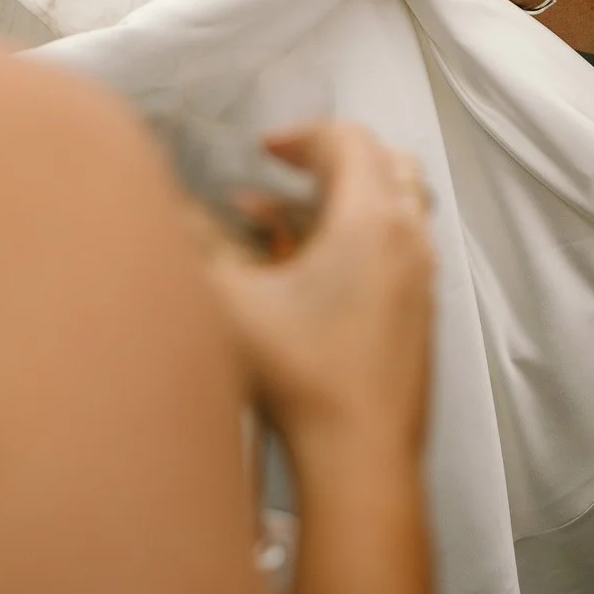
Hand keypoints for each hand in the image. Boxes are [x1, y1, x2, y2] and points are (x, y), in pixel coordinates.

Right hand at [207, 122, 433, 455]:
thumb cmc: (303, 380)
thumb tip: (171, 207)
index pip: (348, 140)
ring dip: (355, 196)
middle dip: (336, 156)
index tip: (268, 149)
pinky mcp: (421, 316)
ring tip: (303, 217)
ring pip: (402, 204)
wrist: (358, 457)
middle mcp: (407, 240)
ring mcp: (421, 279)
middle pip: (387, 161)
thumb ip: (196, 242)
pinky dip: (369, 236)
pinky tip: (322, 270)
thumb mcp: (229, 299)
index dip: (302, 135)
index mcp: (370, 219)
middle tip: (293, 168)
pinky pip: (404, 248)